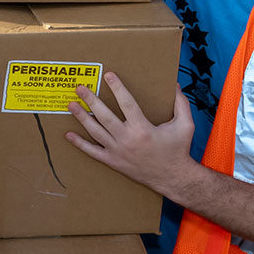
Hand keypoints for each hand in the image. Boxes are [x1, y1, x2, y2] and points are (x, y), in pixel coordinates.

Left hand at [64, 73, 193, 195]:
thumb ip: (181, 103)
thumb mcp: (185, 125)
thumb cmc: (178, 150)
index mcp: (143, 129)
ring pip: (95, 132)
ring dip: (82, 118)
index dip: (117, 88)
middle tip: (80, 88)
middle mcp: (127, 140)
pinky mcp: (113, 162)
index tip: (108, 75)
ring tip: (71, 105)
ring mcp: (118, 152)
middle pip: (104, 116)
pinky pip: (93, 152)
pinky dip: (80, 144)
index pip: (127, 103)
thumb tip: (174, 84)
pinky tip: (68, 135)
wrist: (173, 178)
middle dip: (91, 100)